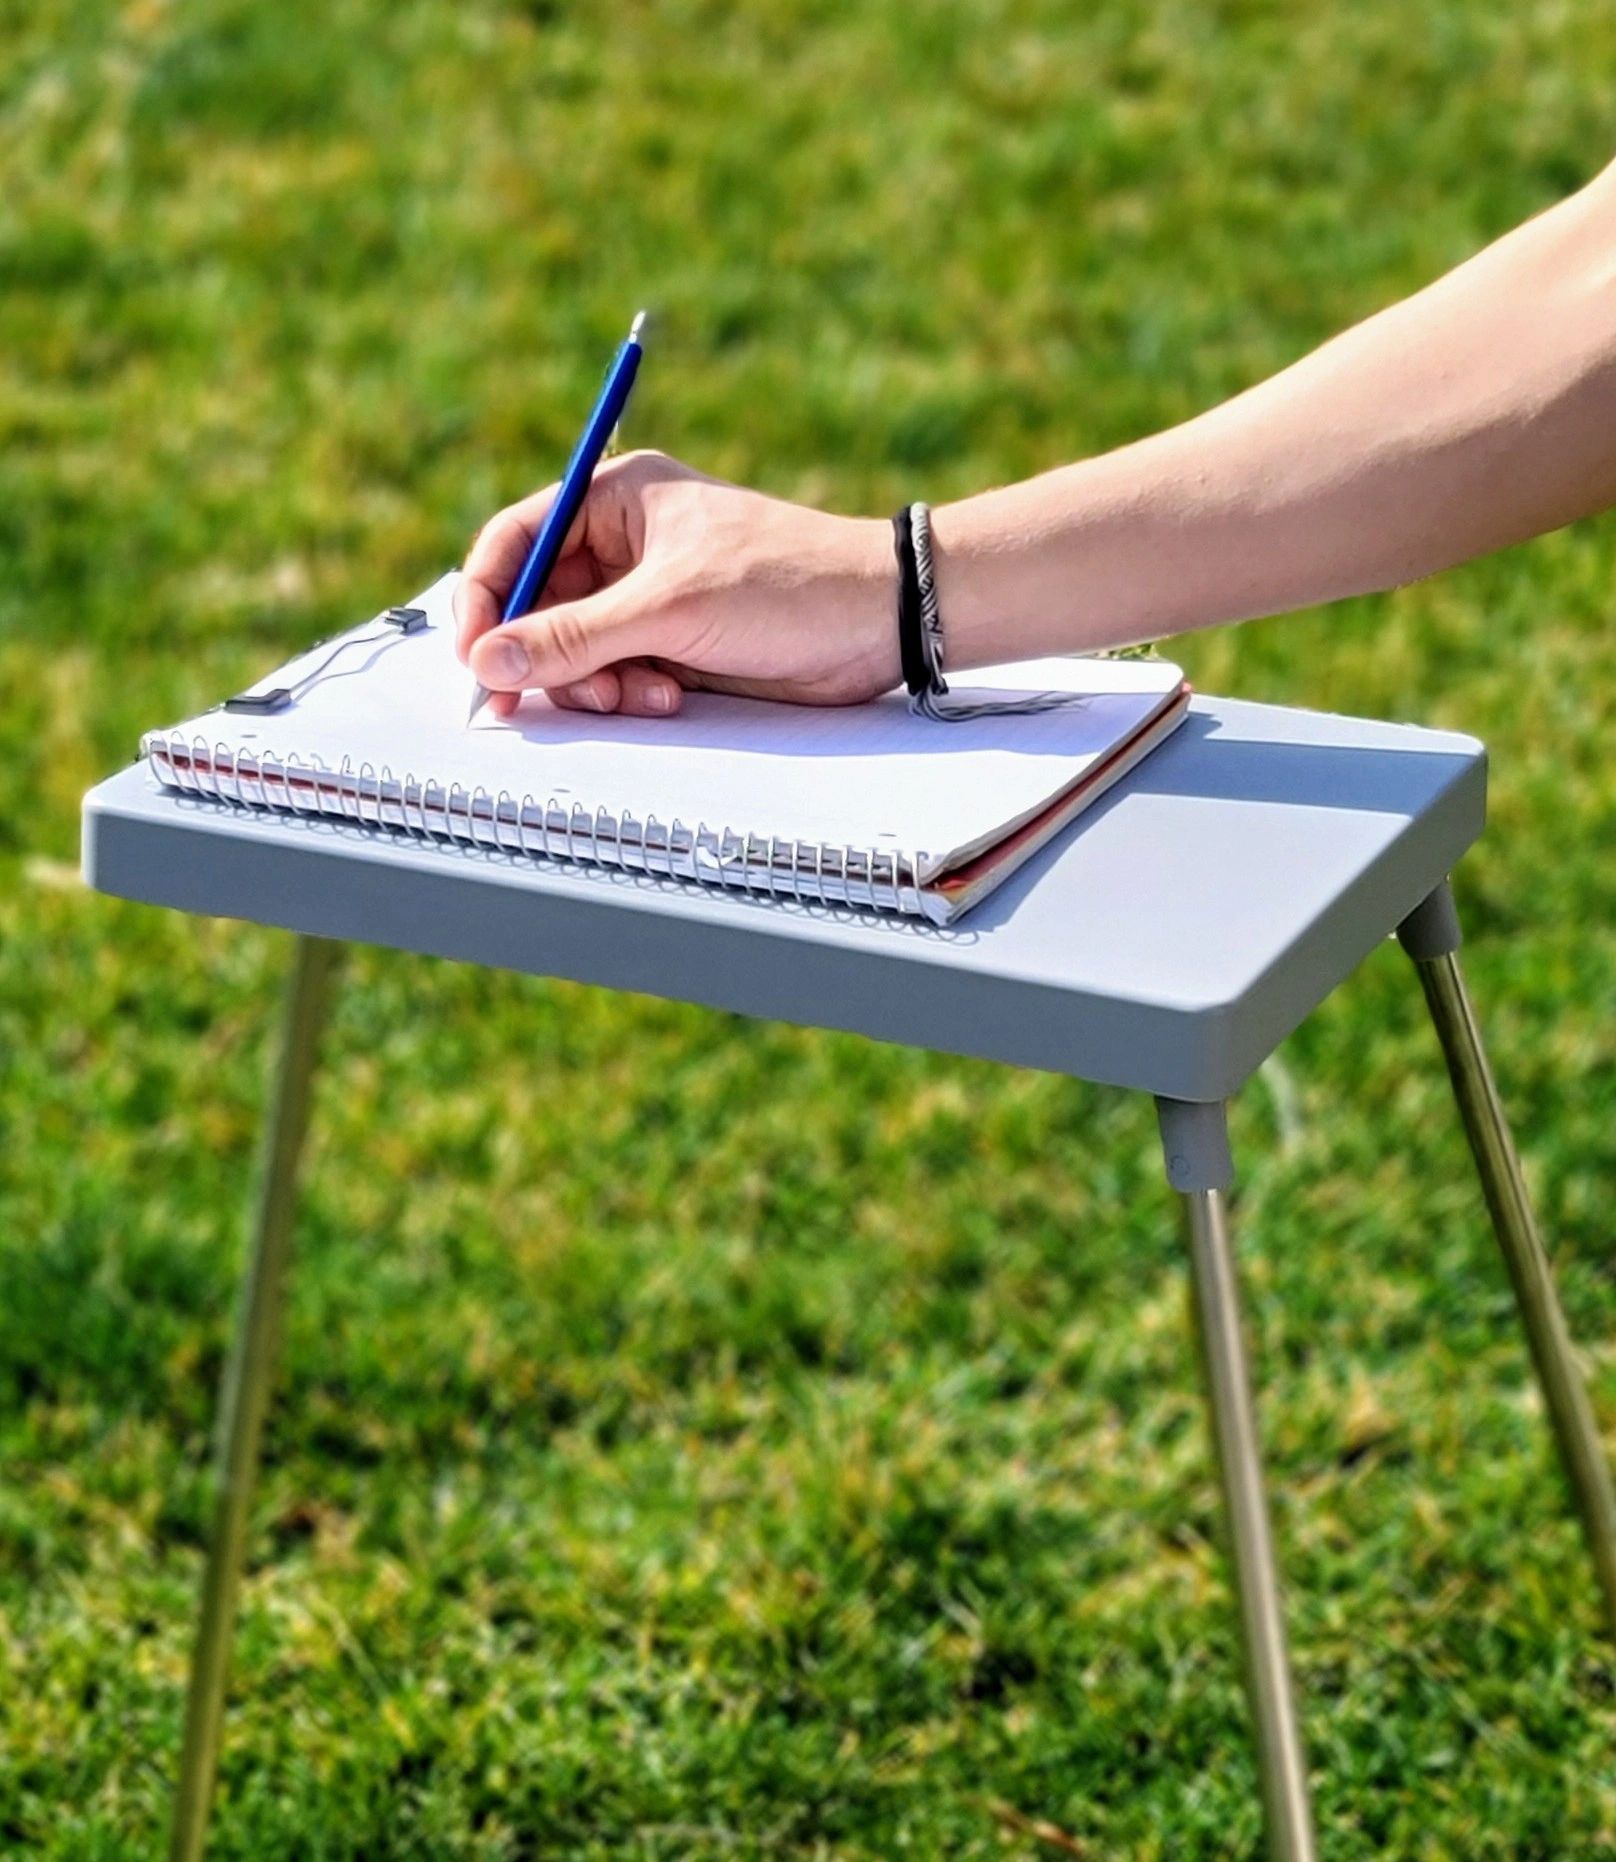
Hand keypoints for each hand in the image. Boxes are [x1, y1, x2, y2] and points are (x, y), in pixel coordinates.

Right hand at [454, 450, 898, 717]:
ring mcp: (648, 598)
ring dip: (594, 683)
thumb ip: (573, 637)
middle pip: (537, 605)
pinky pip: (615, 676)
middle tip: (553, 696)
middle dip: (546, 654)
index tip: (475, 653)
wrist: (876, 623)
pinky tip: (670, 696)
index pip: (516, 538)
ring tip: (646, 692)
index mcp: (617, 498)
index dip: (485, 596)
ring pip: (574, 651)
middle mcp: (624, 544)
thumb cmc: (784, 585)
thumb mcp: (669, 608)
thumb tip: (489, 659)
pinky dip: (628, 694)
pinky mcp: (672, 645)